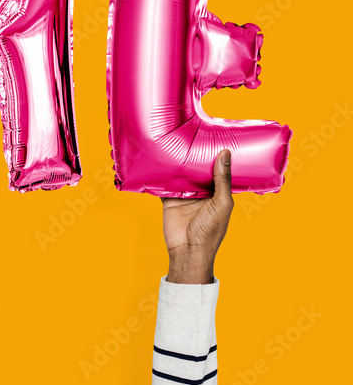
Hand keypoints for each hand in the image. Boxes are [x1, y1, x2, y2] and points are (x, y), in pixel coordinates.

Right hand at [161, 149, 232, 283]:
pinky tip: (159, 160)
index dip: (219, 157)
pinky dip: (161, 174)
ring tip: (176, 142)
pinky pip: (165, 184)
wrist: (188, 250)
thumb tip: (225, 153)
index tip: (217, 138)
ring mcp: (185, 195)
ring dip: (179, 163)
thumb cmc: (211, 231)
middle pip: (199, 170)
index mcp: (219, 193)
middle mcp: (202, 192)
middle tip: (194, 134)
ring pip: (182, 174)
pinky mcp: (169, 199)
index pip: (220, 171)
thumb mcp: (222, 203)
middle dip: (197, 156)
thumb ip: (222, 179)